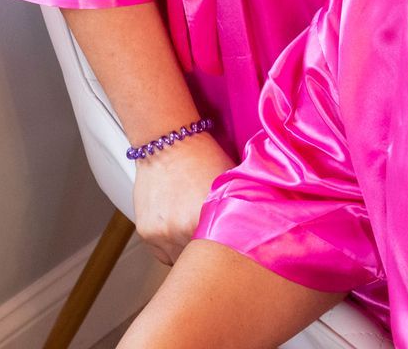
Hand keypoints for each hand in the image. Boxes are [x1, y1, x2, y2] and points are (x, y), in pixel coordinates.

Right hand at [131, 133, 232, 264]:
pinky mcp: (147, 233)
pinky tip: (178, 225)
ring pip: (180, 262)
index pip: (225, 260)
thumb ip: (243, 213)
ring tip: (194, 229)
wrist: (166, 141)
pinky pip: (163, 253)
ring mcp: (162, 233)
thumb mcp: (232, 184)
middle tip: (217, 245)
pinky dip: (172, 245)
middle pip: (201, 265)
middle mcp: (181, 230)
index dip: (231, 258)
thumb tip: (260, 235)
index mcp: (208, 220)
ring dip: (189, 252)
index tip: (236, 255)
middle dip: (210, 259)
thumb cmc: (203, 158)